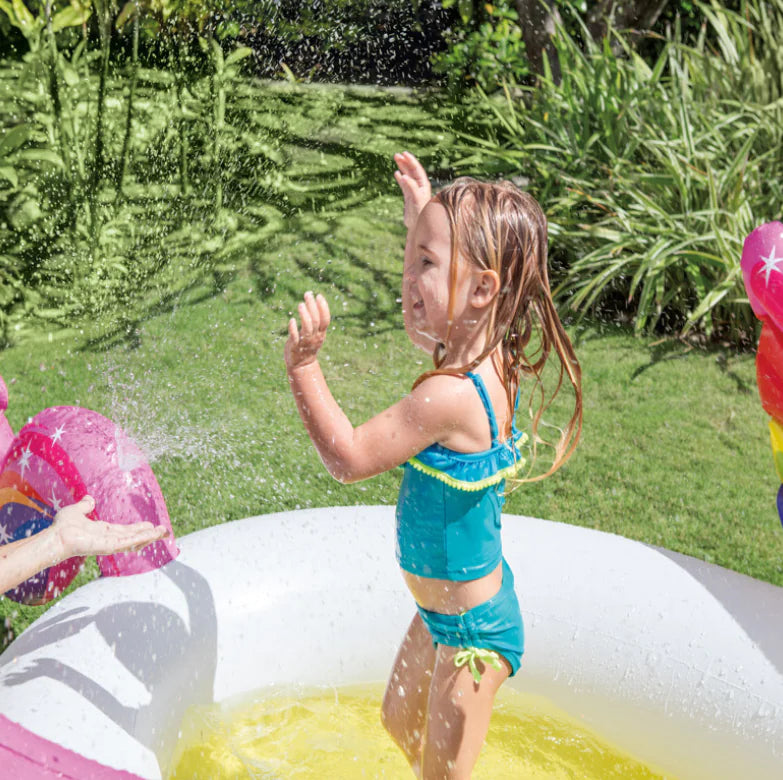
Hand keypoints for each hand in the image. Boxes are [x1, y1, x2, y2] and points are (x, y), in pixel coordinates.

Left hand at [52, 495, 167, 559]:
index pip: (126, 530)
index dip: (139, 528)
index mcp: (103, 531)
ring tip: (163, 532)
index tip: (151, 525)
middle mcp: (109, 539)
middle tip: (165, 531)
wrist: (55, 537)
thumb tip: (89, 499)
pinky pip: (127, 542)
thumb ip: (84, 506)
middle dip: (150, 534)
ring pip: (134, 540)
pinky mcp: (108, 547)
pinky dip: (140, 538)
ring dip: (149, 537)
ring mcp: (109, 544)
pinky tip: (151, 535)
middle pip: (134, 536)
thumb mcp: (76, 511)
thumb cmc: (62, 527)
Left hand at [285, 291, 330, 371]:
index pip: (325, 319)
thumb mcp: (316, 335)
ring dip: (304, 315)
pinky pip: (294, 337)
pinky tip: (292, 320)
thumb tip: (315, 303)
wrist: (302, 365)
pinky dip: (293, 328)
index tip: (319, 295)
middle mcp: (314, 337)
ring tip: (300, 304)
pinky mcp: (295, 346)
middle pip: (316, 320)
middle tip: (308, 294)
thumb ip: (316, 322)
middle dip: (312, 306)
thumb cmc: (308, 346)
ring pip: (307, 327)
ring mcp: (305, 342)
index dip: (323, 307)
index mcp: (321, 334)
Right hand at [394, 151, 430, 228]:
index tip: (404, 153)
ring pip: (407, 176)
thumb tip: (404, 176)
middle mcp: (419, 186)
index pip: (417, 169)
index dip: (411, 161)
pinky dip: (400, 178)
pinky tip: (396, 173)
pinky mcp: (409, 197)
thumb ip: (411, 187)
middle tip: (397, 155)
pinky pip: (404, 184)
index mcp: (423, 185)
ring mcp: (414, 191)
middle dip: (405, 162)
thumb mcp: (416, 199)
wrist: (418, 226)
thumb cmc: (420, 213)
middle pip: (412, 171)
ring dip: (402, 167)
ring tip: (396, 159)